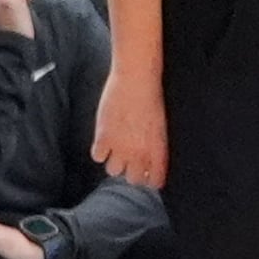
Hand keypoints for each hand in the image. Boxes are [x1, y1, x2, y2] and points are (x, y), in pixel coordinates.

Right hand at [93, 62, 166, 185]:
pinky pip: (97, 157)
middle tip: (129, 160)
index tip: (148, 178)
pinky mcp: (103, 138)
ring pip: (113, 171)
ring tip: (117, 147)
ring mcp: (120, 146)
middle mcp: (139, 152)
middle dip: (131, 171)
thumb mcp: (160, 125)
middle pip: (132, 179)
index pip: (154, 179)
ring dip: (114, 161)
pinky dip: (100, 150)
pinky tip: (105, 139)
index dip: (150, 180)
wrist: (137, 78)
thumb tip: (150, 162)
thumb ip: (156, 146)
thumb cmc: (152, 97)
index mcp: (158, 148)